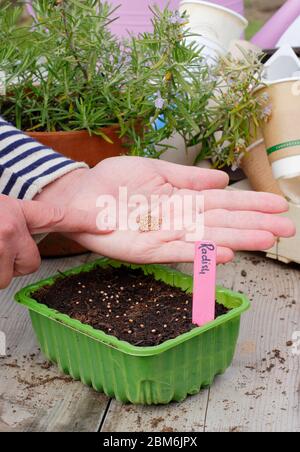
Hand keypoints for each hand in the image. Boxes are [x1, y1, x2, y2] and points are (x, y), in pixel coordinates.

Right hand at [0, 194, 109, 288]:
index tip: (107, 226)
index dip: (84, 223)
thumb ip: (16, 222)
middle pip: (32, 263)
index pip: (58, 217)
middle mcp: (11, 227)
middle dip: (14, 263)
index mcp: (16, 211)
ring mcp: (1, 244)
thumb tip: (22, 237)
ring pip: (9, 276)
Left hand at [36, 157, 295, 263]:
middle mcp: (179, 219)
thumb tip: (222, 177)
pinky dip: (200, 254)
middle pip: (222, 221)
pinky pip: (176, 252)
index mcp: (182, 200)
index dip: (250, 203)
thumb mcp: (156, 170)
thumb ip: (188, 176)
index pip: (223, 201)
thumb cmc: (115, 182)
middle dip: (253, 225)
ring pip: (206, 238)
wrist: (82, 195)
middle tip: (284, 229)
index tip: (277, 205)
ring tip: (264, 241)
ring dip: (236, 239)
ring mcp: (164, 235)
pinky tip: (223, 253)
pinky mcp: (145, 249)